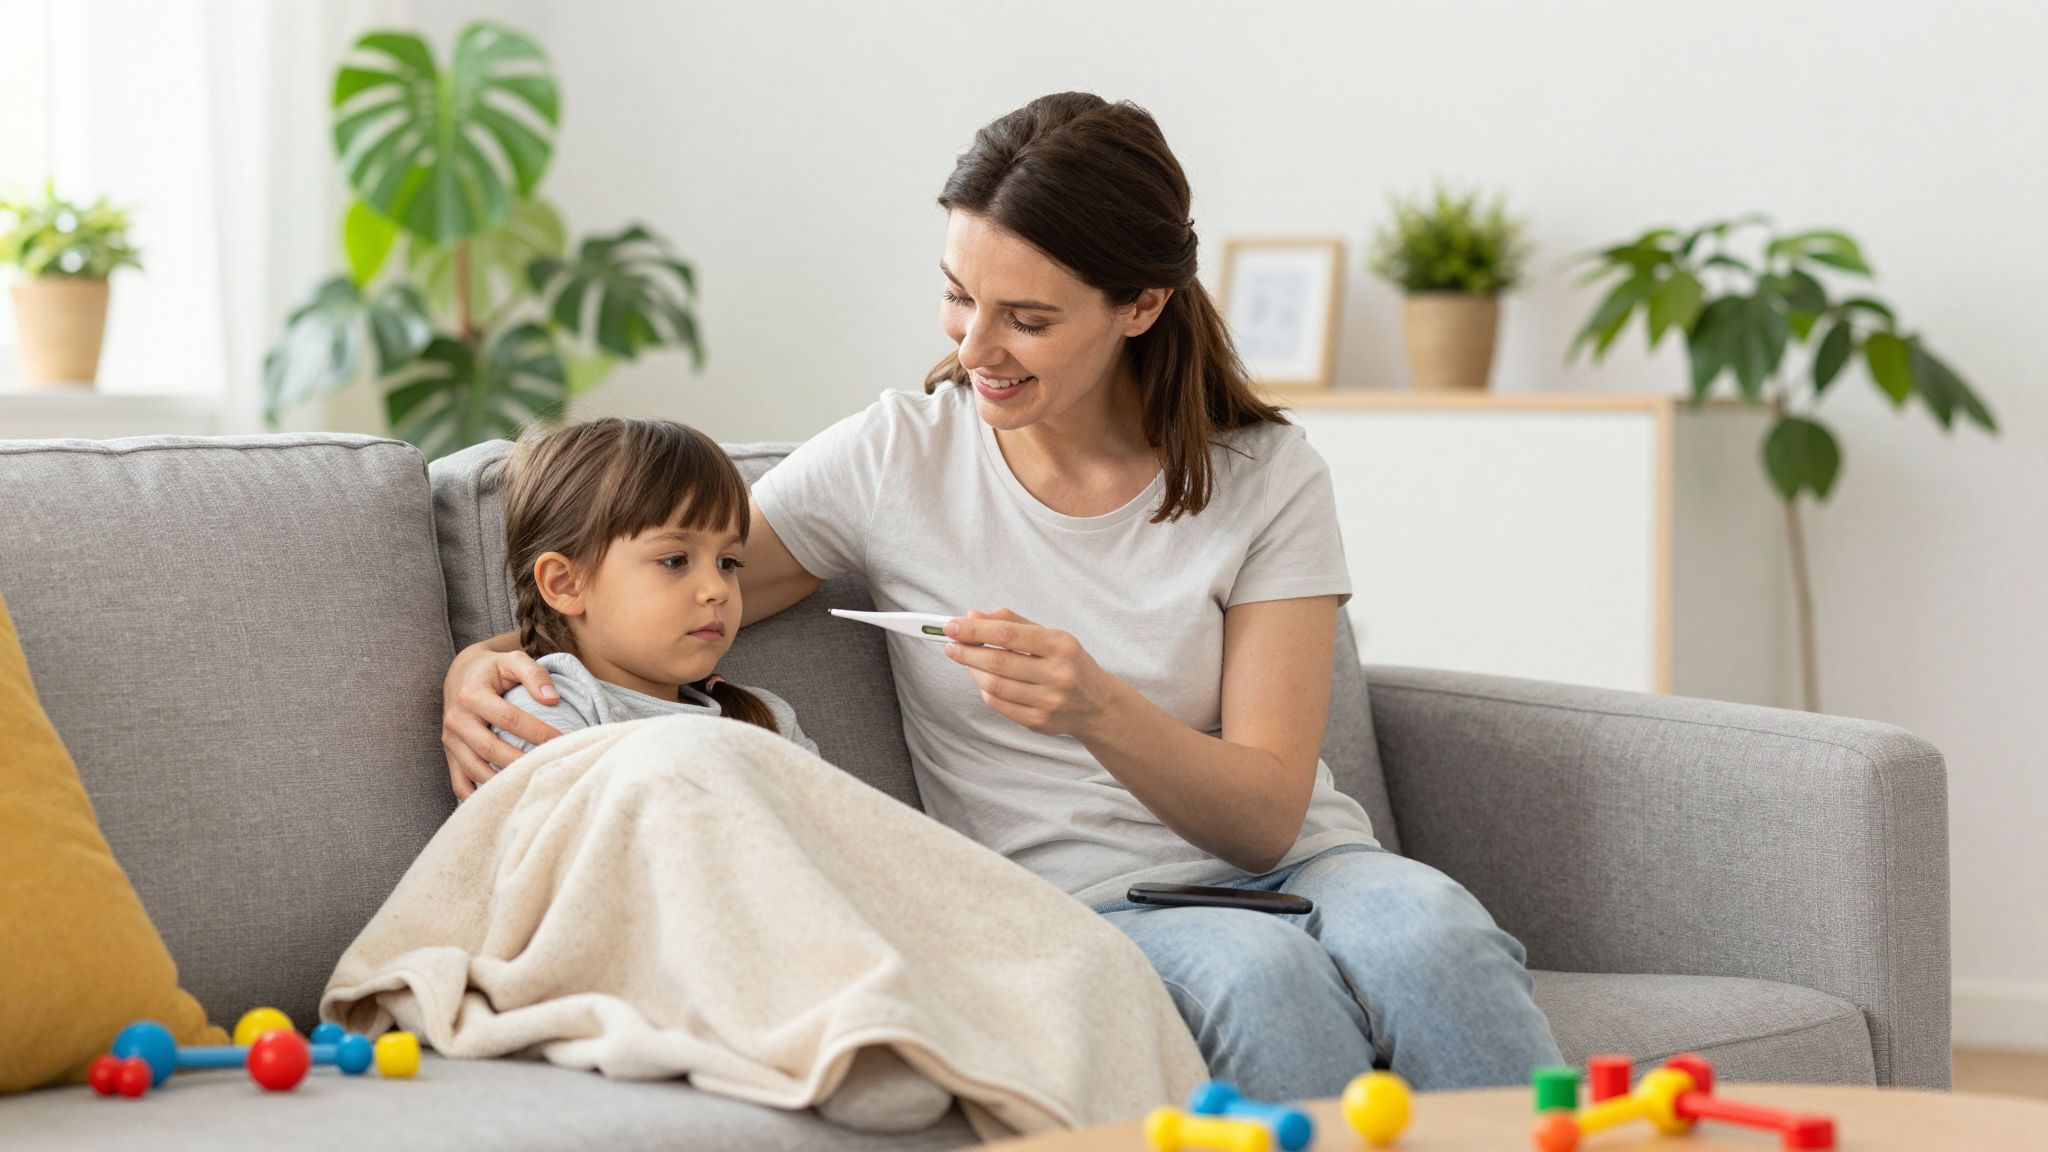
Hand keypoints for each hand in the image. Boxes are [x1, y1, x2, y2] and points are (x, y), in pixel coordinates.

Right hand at [441, 640, 564, 799]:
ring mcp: (450, 741)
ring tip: (532, 784)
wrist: (461, 675)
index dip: (536, 731)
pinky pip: (460, 784)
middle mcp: (456, 719)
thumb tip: (552, 699)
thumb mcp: (513, 660)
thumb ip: (534, 674)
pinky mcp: (449, 755)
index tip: (562, 740)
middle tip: (550, 766)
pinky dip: (479, 796)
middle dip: (521, 761)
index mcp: (471, 695)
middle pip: (490, 748)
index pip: (507, 718)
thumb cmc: (494, 668)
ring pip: (475, 770)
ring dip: (503, 782)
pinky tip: (505, 798)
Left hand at [944, 609, 1116, 737]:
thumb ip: (1011, 623)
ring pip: (994, 685)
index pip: (1008, 634)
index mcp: (1060, 645)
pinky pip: (999, 704)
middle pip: (997, 661)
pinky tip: (984, 679)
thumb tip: (972, 616)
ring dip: (973, 671)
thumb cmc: (1068, 662)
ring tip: (966, 660)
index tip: (952, 627)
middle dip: (966, 651)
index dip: (974, 630)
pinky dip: (985, 690)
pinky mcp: (1039, 722)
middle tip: (949, 645)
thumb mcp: (1049, 635)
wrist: (1097, 704)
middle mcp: (1057, 674)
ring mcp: (1048, 701)